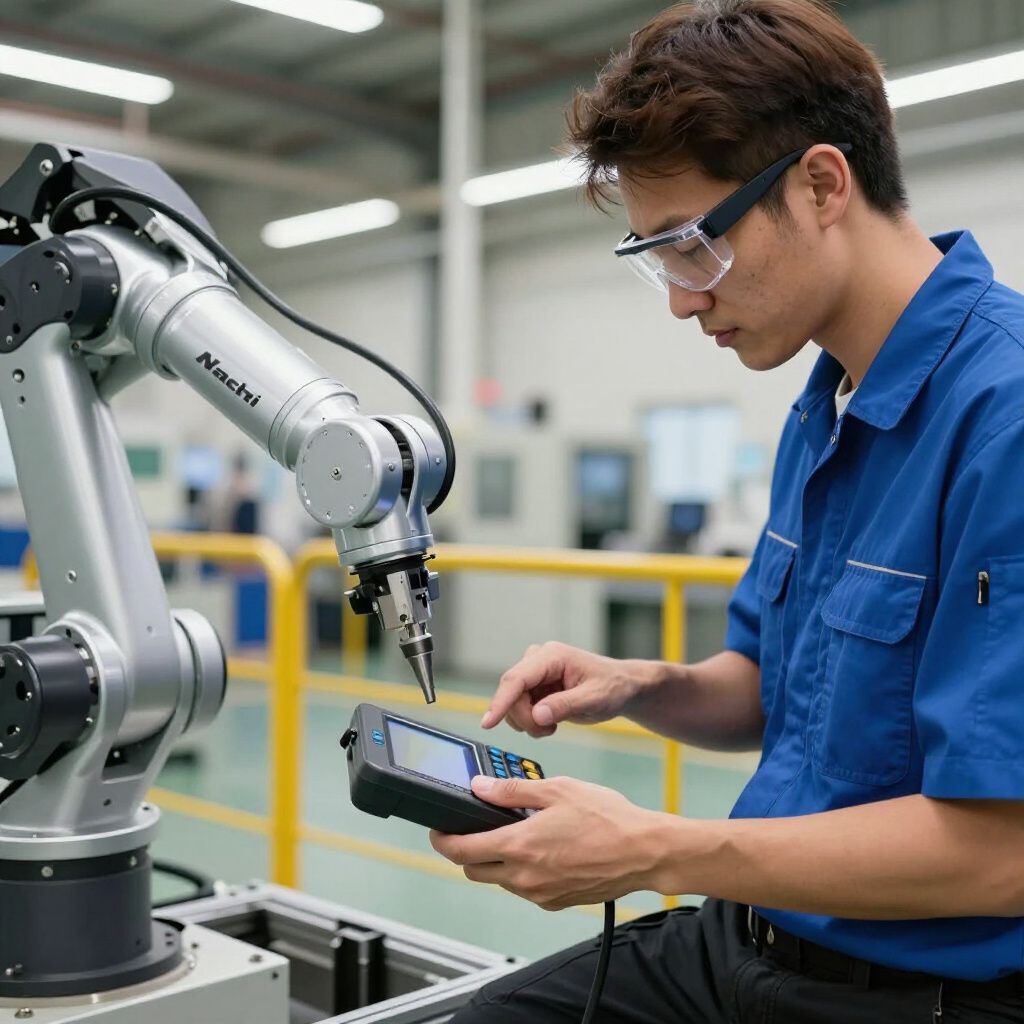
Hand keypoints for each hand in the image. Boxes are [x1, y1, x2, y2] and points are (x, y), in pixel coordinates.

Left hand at [429, 775, 669, 910]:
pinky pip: (525, 889)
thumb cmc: (606, 817)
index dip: (442, 841)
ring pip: (499, 880)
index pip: (461, 851)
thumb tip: (480, 788)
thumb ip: (512, 791)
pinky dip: (521, 872)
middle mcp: (524, 876)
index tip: (437, 831)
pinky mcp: (556, 903)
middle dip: (466, 851)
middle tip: (473, 829)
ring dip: (495, 861)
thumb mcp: (556, 789)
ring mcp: (540, 894)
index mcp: (519, 846)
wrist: (643, 852)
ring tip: (516, 833)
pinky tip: (541, 850)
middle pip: (474, 870)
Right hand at [482, 641, 653, 736]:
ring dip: (528, 722)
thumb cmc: (612, 687)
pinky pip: (519, 708)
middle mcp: (538, 660)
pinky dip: (531, 722)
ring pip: (512, 704)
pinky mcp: (533, 686)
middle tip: (549, 731)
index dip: (500, 701)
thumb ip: (566, 705)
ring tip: (554, 726)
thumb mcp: (595, 699)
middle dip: (525, 718)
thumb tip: (537, 714)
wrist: (620, 687)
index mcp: (552, 656)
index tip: (487, 723)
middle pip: (512, 694)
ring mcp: (534, 673)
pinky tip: (551, 722)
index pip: (517, 679)